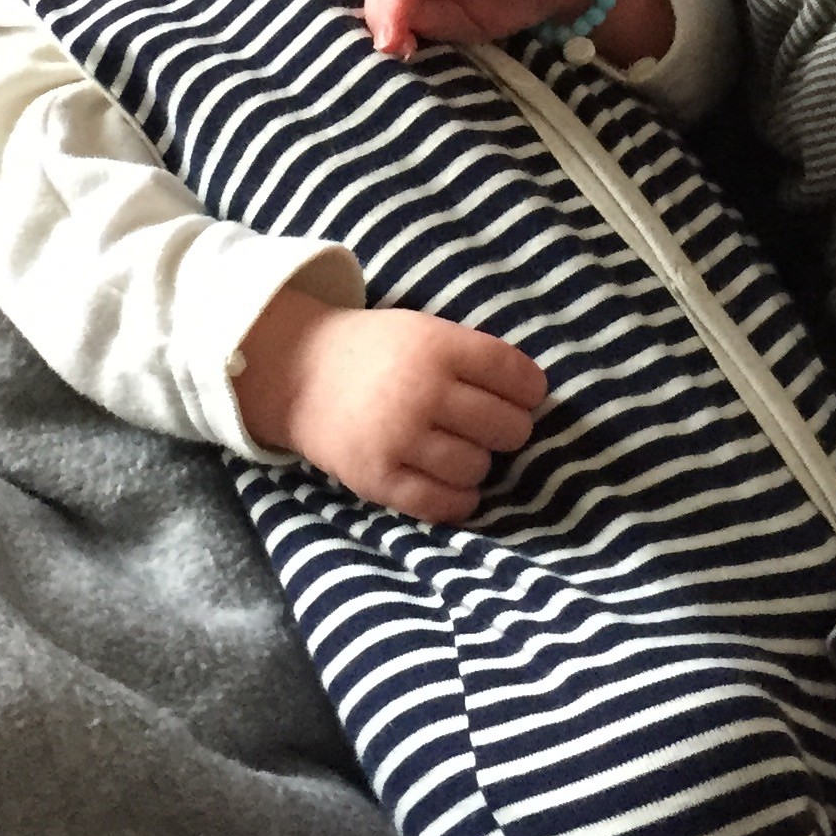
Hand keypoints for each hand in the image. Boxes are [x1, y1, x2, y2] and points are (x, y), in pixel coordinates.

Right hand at [233, 293, 545, 522]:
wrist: (299, 373)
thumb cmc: (378, 353)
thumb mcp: (426, 331)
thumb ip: (477, 360)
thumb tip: (536, 403)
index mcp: (437, 347)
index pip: (518, 378)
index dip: (530, 391)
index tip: (522, 396)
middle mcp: (421, 391)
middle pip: (509, 428)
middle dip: (507, 429)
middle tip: (486, 425)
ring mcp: (399, 438)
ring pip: (479, 468)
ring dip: (478, 463)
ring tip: (457, 448)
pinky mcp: (380, 479)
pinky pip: (445, 504)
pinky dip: (459, 498)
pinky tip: (451, 482)